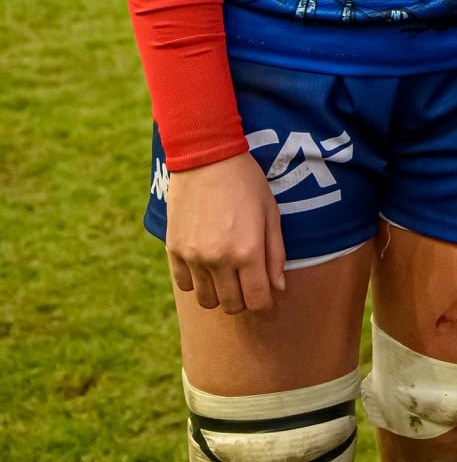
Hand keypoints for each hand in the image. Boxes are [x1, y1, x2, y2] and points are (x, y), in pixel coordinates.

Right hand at [167, 152, 286, 314]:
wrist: (205, 156)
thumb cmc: (245, 180)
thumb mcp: (270, 212)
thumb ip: (275, 254)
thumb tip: (278, 288)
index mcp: (247, 251)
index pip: (257, 300)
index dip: (265, 305)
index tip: (266, 299)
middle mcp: (218, 260)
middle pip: (232, 305)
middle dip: (244, 300)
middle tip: (247, 284)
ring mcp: (193, 256)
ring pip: (206, 300)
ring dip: (219, 294)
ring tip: (226, 275)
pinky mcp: (173, 250)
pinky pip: (184, 284)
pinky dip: (197, 282)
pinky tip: (205, 265)